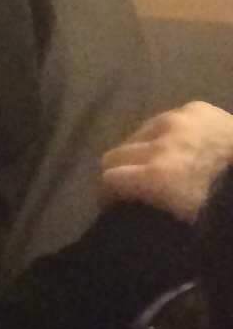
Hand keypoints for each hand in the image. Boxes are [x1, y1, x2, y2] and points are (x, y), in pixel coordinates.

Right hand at [100, 101, 232, 221]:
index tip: (115, 208)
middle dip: (120, 172)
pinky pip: (168, 119)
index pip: (108, 179)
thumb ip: (160, 212)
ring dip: (144, 149)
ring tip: (159, 164)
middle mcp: (159, 142)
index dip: (108, 196)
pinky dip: (169, 133)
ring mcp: (177, 120)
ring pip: (140, 132)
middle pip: (116, 153)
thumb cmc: (228, 209)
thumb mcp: (193, 219)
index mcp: (157, 175)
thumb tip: (142, 219)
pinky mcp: (197, 108)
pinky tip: (185, 145)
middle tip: (133, 188)